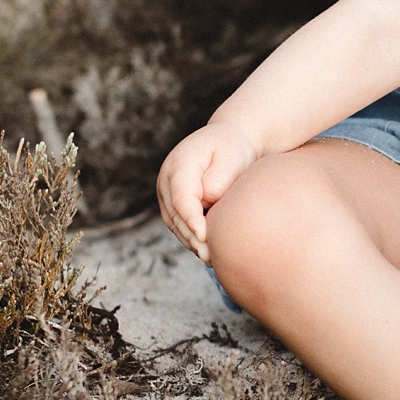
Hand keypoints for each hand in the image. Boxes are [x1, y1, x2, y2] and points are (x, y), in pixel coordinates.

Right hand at [156, 120, 259, 261]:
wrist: (227, 141)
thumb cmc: (232, 148)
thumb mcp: (231, 156)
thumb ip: (218, 179)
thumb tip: (207, 201)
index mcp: (179, 164)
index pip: (181, 197)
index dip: (191, 218)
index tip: (204, 235)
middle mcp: (167, 180)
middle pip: (175, 215)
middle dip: (192, 236)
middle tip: (210, 256)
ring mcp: (167, 194)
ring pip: (175, 224)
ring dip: (191, 241)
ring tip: (212, 258)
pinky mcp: (173, 205)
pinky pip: (180, 225)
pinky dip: (192, 238)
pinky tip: (209, 251)